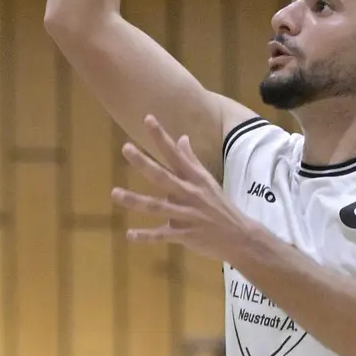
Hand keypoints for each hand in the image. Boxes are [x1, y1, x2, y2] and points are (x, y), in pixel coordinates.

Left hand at [114, 115, 263, 260]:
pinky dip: (146, 236)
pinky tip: (129, 235)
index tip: (148, 119)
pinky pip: (162, 235)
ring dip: (135, 200)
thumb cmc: (220, 206)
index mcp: (195, 178)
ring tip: (114, 193)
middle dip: (144, 163)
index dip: (161, 137)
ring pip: (157, 206)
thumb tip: (182, 137)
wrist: (240, 236)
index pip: (175, 154)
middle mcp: (189, 193)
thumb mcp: (207, 181)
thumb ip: (191, 160)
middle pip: (163, 176)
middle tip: (125, 148)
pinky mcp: (185, 235)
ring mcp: (187, 214)